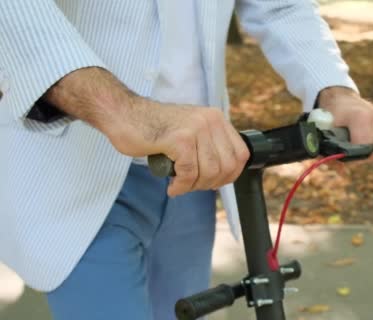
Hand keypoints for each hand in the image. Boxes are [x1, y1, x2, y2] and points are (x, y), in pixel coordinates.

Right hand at [42, 67, 248, 196]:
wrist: (123, 114)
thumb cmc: (154, 128)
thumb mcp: (191, 131)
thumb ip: (209, 146)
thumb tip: (225, 174)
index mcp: (216, 118)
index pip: (241, 154)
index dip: (230, 174)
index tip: (213, 181)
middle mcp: (210, 120)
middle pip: (227, 167)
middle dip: (211, 183)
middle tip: (192, 184)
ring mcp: (196, 128)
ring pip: (209, 172)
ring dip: (194, 186)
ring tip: (180, 184)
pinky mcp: (180, 140)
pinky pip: (189, 174)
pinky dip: (181, 186)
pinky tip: (172, 186)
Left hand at [317, 87, 372, 160]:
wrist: (342, 99)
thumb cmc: (332, 115)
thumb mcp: (325, 131)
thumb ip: (329, 152)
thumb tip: (342, 172)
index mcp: (361, 117)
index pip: (364, 147)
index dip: (354, 157)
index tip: (345, 155)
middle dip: (361, 157)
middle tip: (350, 152)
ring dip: (370, 154)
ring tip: (357, 146)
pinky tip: (366, 142)